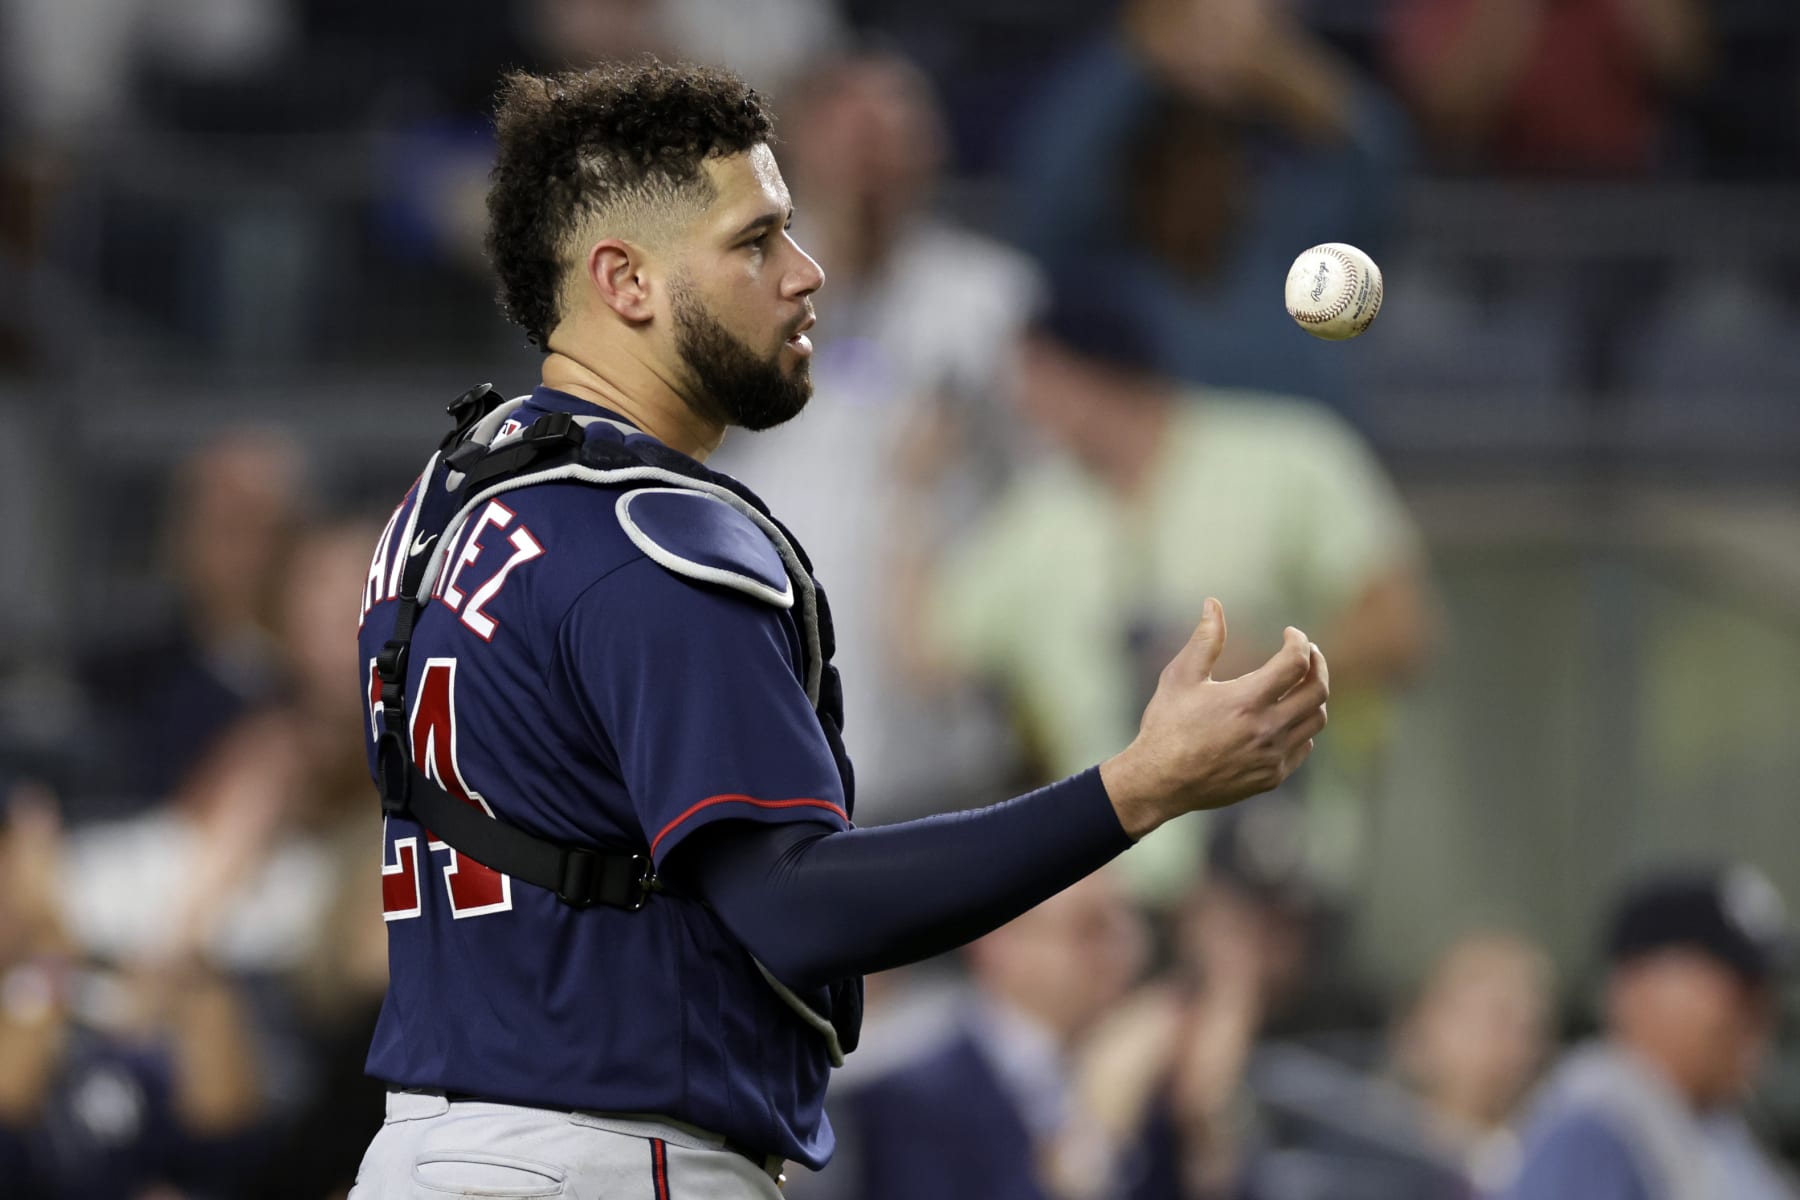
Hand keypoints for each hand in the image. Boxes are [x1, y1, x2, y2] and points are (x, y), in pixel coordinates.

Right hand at [1101, 599, 1326, 838]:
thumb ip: (1205, 639)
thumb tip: (1213, 604)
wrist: (1160, 781)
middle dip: (1317, 665)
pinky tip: (1284, 716)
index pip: (1295, 663)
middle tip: (1308, 653)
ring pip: (1316, 720)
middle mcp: (1267, 730)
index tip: (1290, 633)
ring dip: (1313, 696)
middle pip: (1318, 691)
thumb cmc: (1167, 725)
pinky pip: (1303, 746)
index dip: (1299, 642)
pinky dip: (1301, 726)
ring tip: (1298, 683)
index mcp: (1246, 701)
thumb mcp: (1180, 677)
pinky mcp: (1272, 776)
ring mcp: (1273, 757)